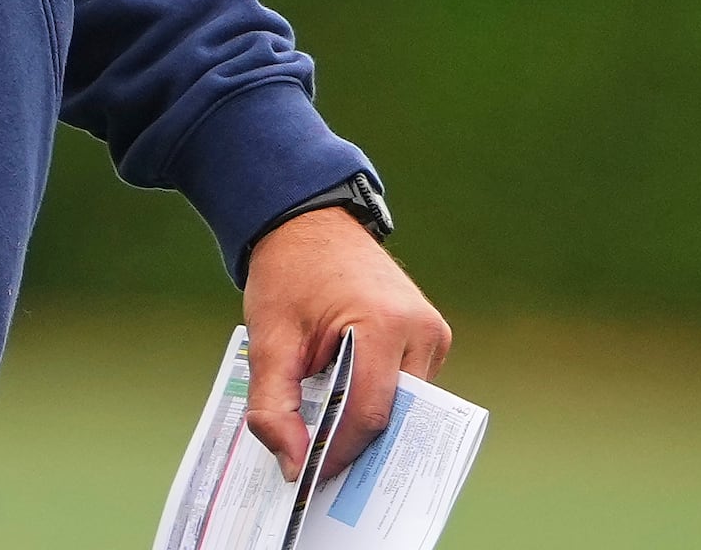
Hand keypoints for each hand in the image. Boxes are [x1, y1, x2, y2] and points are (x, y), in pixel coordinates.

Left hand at [241, 208, 451, 482]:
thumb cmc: (289, 275)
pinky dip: (377, 402)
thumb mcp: (267, 340)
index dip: (338, 453)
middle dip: (355, 446)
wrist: (310, 223)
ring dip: (366, 425)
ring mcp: (432, 332)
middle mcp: (422, 330)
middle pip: (393, 415)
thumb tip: (293, 465)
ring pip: (404, 406)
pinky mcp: (430, 336)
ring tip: (326, 444)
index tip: (307, 477)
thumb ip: (274, 406)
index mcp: (385, 324)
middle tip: (316, 473)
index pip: (369, 414)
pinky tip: (343, 412)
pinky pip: (407, 387)